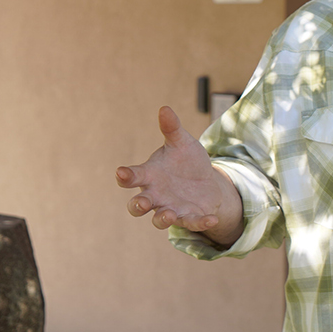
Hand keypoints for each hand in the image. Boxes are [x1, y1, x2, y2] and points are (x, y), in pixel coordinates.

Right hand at [116, 106, 242, 245]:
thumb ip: (172, 129)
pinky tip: (211, 218)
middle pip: (137, 205)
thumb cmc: (186, 161)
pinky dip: (200, 222)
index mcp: (150, 175)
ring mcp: (170, 208)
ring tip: (169, 214)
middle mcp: (155, 195)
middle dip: (137, 205)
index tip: (121, 172)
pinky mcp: (188, 217)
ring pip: (159, 220)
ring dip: (162, 219)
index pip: (131, 177)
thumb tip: (164, 108)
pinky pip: (192, 222)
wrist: (206, 181)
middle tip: (142, 202)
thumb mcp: (181, 143)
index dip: (125, 176)